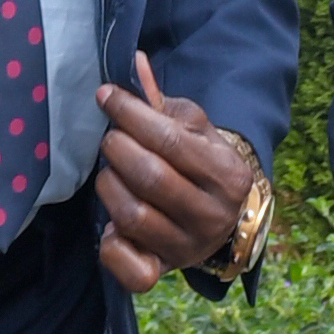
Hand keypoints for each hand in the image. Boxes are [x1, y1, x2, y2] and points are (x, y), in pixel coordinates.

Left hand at [90, 57, 261, 292]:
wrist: (221, 217)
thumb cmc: (199, 163)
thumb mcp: (190, 128)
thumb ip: (159, 101)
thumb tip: (133, 61)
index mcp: (227, 175)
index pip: (169, 140)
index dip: (129, 114)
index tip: (106, 96)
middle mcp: (212, 216)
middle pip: (149, 178)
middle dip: (117, 150)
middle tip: (111, 139)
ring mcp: (187, 248)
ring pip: (132, 216)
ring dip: (109, 186)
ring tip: (111, 172)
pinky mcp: (163, 272)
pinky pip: (129, 269)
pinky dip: (111, 245)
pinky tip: (111, 222)